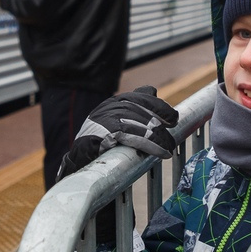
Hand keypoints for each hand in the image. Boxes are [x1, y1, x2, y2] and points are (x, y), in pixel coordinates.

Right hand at [56, 86, 178, 180]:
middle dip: (160, 126)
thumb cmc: (98, 144)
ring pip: (142, 125)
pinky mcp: (106, 132)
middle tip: (171, 141)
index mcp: (113, 103)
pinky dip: (151, 145)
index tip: (173, 119)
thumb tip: (153, 90)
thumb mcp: (114, 121)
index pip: (141, 96)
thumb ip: (133, 109)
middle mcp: (109, 107)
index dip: (160, 107)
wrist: (77, 161)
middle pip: (144, 111)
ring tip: (168, 150)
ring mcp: (106, 118)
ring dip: (159, 139)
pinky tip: (161, 152)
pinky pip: (135, 137)